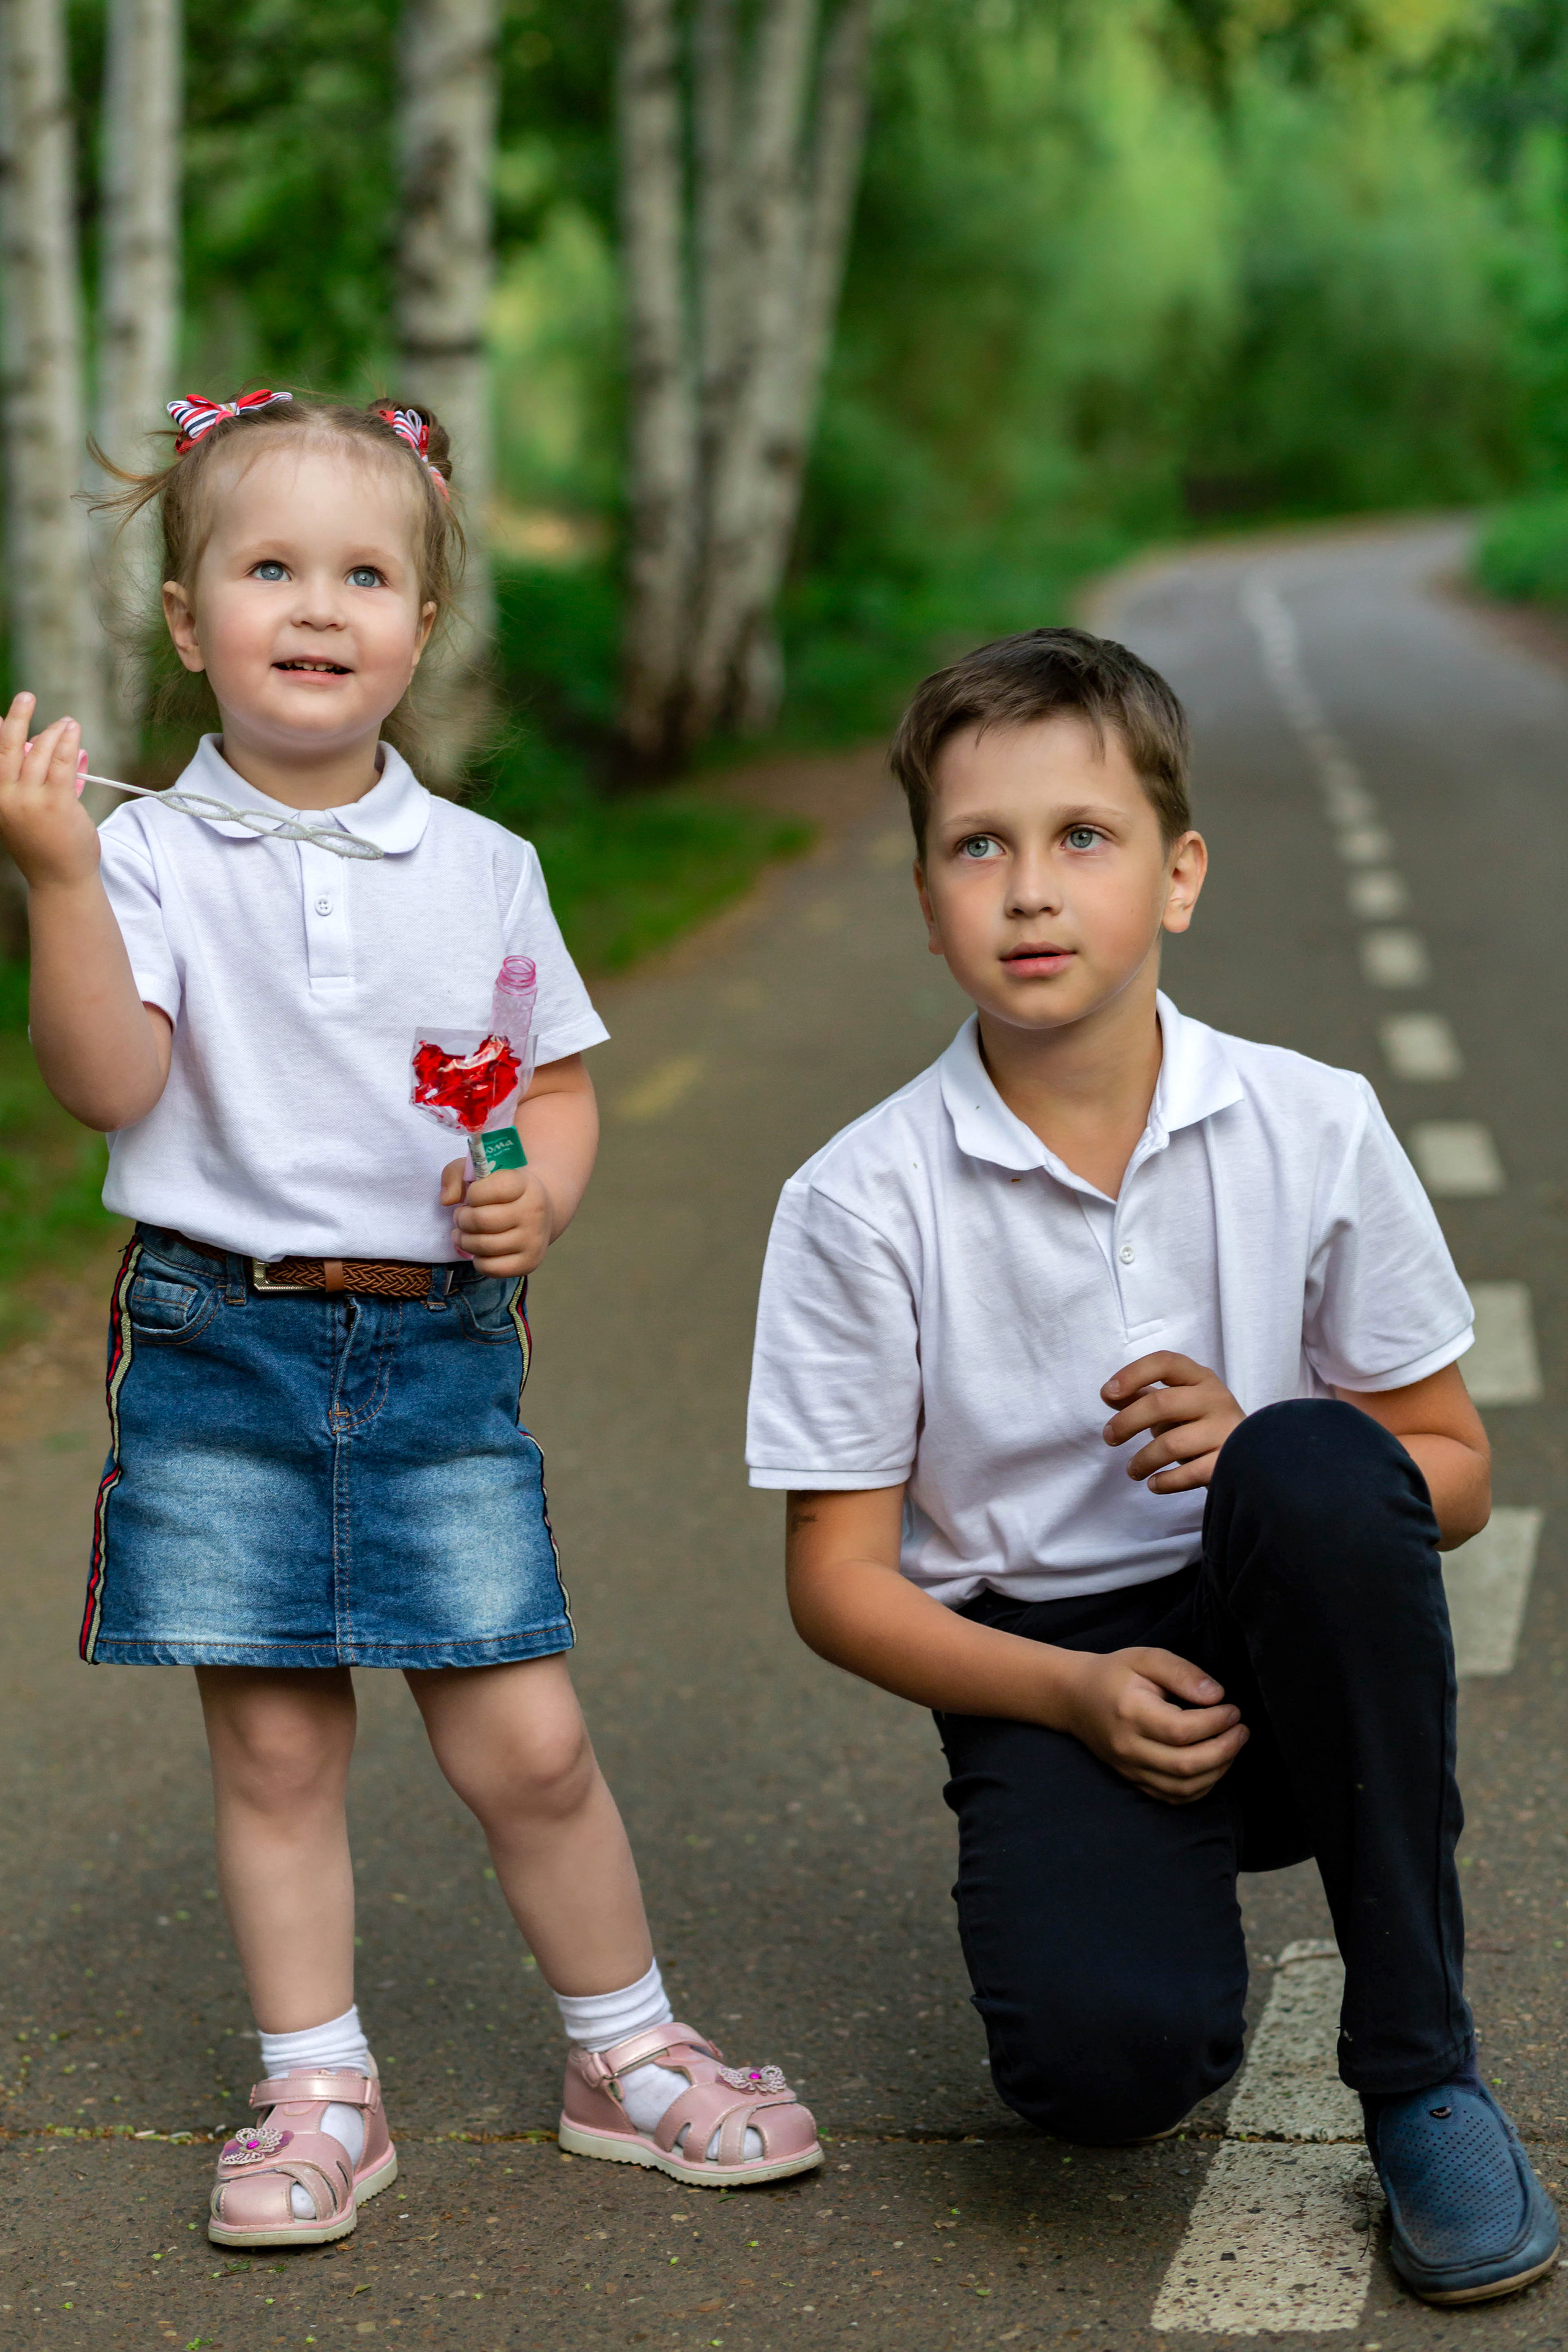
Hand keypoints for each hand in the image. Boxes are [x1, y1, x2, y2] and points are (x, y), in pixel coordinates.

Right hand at [0, 696, 97, 888]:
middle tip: (26, 697)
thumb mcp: (26, 813)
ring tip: (67, 722)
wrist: (60, 880)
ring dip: (54, 732)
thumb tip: (46, 745)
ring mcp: (30, 801)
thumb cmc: (45, 845)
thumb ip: (32, 781)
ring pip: (40, 752)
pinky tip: (72, 730)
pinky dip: (66, 742)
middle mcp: (7, 797)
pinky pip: (61, 764)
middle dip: (17, 717)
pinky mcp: (56, 804)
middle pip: (8, 746)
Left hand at [440, 1158, 555, 1276]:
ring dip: (464, 1240)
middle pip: (482, 1220)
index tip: (473, 1195)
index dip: (473, 1194)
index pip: (492, 1189)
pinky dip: (477, 1260)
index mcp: (524, 1184)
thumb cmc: (504, 1192)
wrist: (539, 1214)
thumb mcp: (482, 1172)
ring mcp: (533, 1240)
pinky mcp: (529, 1263)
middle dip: (462, 1219)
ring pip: (483, 1246)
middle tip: (461, 1217)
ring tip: (463, 1233)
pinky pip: (490, 1268)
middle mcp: (533, 1212)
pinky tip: (479, 1250)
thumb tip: (446, 1200)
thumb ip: (455, 1174)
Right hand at [1058, 1646, 1247, 1802]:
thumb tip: (1217, 1695)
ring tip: (1232, 1746)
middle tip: (1242, 1730)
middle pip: (1186, 1765)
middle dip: (1225, 1750)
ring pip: (1183, 1787)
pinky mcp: (1133, 1780)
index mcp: (1131, 1713)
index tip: (1233, 1709)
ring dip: (1218, 1771)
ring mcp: (1130, 1769)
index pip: (1182, 1730)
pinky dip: (1200, 1788)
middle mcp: (1128, 1747)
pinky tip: (1214, 1766)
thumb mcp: (1146, 1658)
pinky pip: (1173, 1797)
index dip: (1216, 1723)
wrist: (1076, 1698)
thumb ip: (1182, 1672)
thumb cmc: (1115, 1674)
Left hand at [1101, 1352, 1244, 1491]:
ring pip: (1171, 1444)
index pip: (1165, 1363)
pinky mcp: (1229, 1463)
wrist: (1255, 1454)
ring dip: (1142, 1460)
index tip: (1107, 1392)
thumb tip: (1109, 1393)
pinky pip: (1189, 1474)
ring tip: (1132, 1470)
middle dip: (1126, 1422)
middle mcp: (1216, 1399)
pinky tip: (1154, 1483)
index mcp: (1200, 1378)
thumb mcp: (1176, 1403)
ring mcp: (1225, 1430)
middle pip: (1161, 1404)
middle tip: (1109, 1437)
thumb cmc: (1203, 1424)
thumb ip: (1143, 1396)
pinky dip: (1165, 1481)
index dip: (1132, 1374)